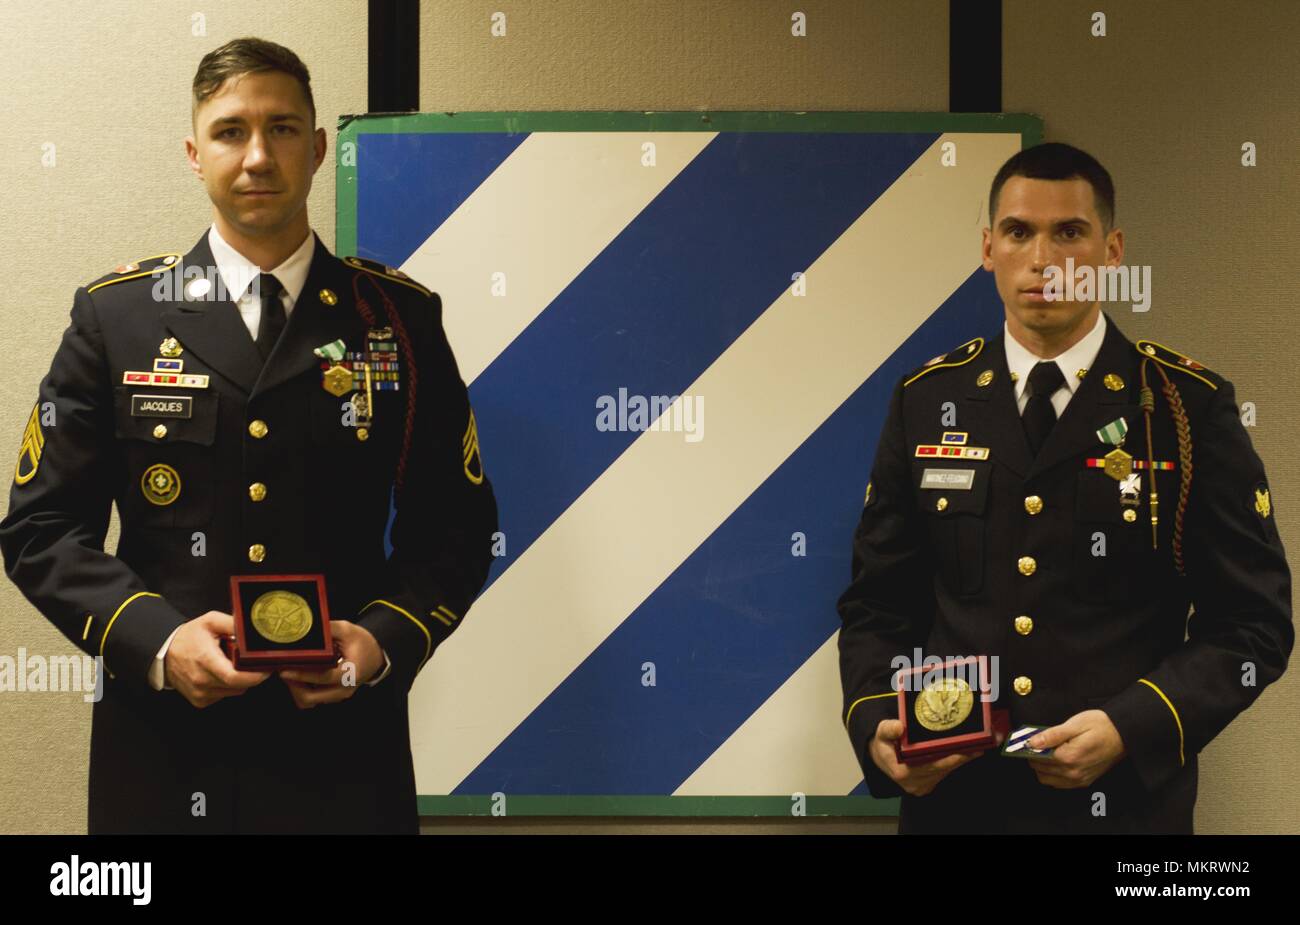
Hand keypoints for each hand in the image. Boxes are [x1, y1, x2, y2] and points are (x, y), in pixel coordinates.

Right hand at [165, 611, 270, 708]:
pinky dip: (229, 686)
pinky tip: (222, 673)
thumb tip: (252, 628)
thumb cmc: (189, 637)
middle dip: (252, 675)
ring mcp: (200, 693)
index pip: (235, 677)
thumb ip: (232, 623)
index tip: (266, 667)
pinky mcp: (200, 701)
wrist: (164, 653)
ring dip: (240, 680)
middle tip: (254, 663)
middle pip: (239, 685)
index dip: (255, 675)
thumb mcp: (210, 621)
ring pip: (235, 692)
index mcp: (205, 660)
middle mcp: (202, 681)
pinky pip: (225, 696)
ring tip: (233, 664)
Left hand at [278, 620, 383, 709]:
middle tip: (284, 671)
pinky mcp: (333, 697)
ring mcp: (339, 696)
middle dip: (294, 686)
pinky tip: (299, 678)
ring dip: (296, 690)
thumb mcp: (347, 630)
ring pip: (309, 701)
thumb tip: (304, 628)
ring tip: (291, 673)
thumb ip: (327, 629)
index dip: (302, 675)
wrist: (375, 655)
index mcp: (350, 673)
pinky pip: (312, 699)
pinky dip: (302, 691)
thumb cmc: (362, 642)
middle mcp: (345, 689)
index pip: (323, 677)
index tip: (285, 670)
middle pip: (311, 698)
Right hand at [869, 718, 986, 795]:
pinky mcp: (927, 786)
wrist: (881, 757)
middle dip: (962, 757)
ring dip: (962, 760)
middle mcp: (913, 784)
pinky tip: (967, 753)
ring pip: (946, 772)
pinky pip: (944, 773)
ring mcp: (921, 787)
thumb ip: (888, 729)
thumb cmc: (883, 743)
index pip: (931, 766)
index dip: (949, 758)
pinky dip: (955, 763)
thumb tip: (899, 727)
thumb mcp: (881, 732)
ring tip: (979, 747)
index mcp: (902, 773)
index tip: (964, 750)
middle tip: (980, 745)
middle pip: (943, 769)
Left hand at [1026, 709, 1125, 788]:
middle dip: (1034, 757)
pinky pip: (1060, 783)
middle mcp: (1073, 772)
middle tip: (1035, 743)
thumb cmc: (1101, 726)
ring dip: (1042, 767)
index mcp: (1069, 757)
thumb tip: (1032, 742)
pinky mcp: (1084, 781)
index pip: (1037, 758)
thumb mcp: (1074, 724)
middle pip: (1040, 769)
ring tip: (1046, 751)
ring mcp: (1079, 779)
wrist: (1124, 734)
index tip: (1025, 741)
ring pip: (1048, 779)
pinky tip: (1056, 760)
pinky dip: (1052, 774)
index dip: (1028, 749)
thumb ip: (1051, 735)